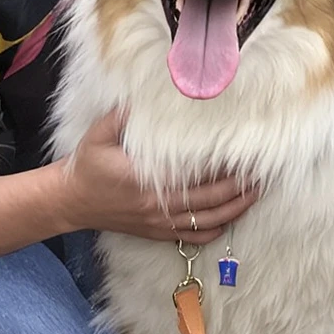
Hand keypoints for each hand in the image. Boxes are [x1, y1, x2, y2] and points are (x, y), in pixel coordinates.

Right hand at [60, 109, 259, 242]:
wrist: (71, 202)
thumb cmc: (86, 166)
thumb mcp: (99, 135)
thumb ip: (123, 116)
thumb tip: (146, 96)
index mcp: (146, 181)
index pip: (195, 176)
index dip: (223, 169)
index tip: (245, 156)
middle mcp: (157, 206)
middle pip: (211, 200)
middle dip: (241, 188)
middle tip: (263, 174)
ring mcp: (160, 223)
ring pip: (209, 221)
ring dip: (236, 208)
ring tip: (256, 193)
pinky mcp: (158, 233)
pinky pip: (195, 237)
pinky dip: (217, 229)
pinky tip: (231, 217)